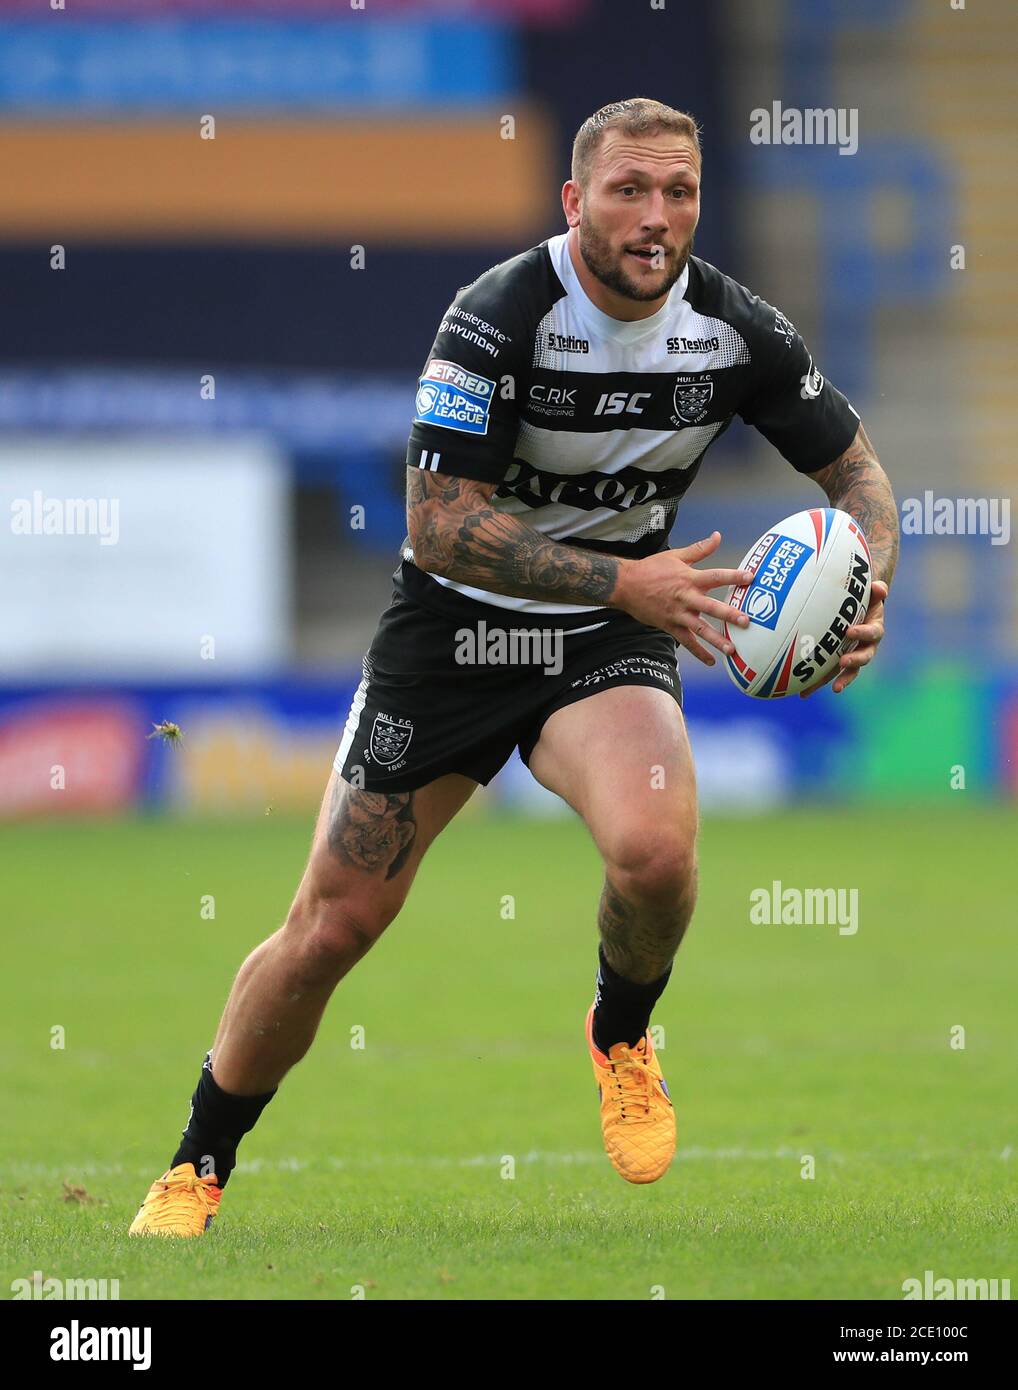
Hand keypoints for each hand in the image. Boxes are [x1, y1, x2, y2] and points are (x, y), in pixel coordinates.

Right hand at [614, 532, 755, 666]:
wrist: (625, 585)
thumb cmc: (651, 569)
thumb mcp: (676, 556)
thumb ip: (700, 549)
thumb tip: (718, 536)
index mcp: (689, 578)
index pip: (716, 576)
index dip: (733, 576)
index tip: (751, 577)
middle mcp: (685, 597)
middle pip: (710, 607)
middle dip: (729, 614)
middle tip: (746, 621)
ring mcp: (677, 614)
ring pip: (699, 629)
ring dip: (716, 639)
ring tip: (732, 649)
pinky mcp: (670, 625)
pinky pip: (686, 641)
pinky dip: (698, 652)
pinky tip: (711, 662)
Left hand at [800, 579, 888, 696]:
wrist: (857, 608)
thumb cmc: (860, 598)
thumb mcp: (867, 592)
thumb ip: (875, 590)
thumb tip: (880, 587)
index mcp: (873, 629)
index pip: (872, 632)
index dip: (863, 633)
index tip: (850, 631)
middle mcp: (866, 646)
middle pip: (864, 657)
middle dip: (855, 661)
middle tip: (843, 662)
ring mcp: (853, 656)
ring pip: (849, 671)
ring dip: (842, 679)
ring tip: (834, 688)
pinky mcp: (838, 664)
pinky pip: (829, 676)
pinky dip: (817, 684)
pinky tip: (803, 694)